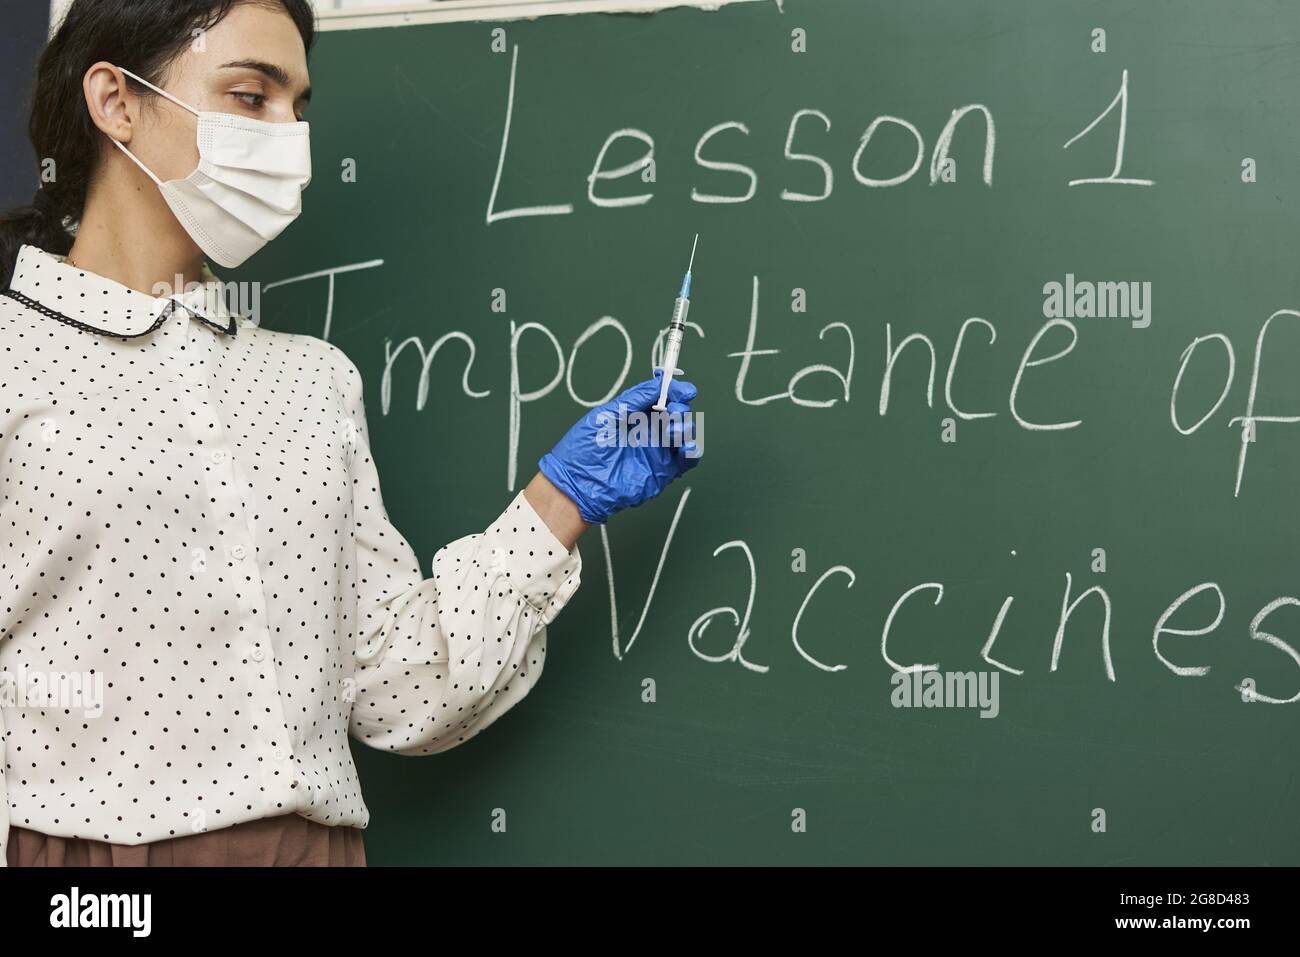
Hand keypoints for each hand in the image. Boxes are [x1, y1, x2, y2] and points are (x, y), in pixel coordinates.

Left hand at [538, 372, 701, 524]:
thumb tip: (662, 381)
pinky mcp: (664, 472)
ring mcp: (658, 451)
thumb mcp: (607, 415)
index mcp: (636, 414)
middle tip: (673, 410)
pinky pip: (687, 460)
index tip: (685, 390)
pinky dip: (693, 451)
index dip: (675, 391)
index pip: (663, 397)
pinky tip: (685, 447)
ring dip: (686, 428)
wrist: (577, 486)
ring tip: (672, 430)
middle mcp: (649, 431)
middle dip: (681, 409)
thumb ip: (636, 398)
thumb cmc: (584, 448)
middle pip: (677, 414)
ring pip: (685, 434)